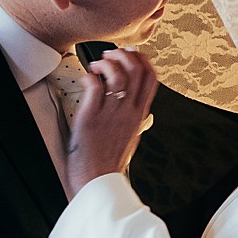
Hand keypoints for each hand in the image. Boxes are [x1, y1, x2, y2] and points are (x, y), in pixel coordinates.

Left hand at [65, 49, 160, 195]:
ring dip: (106, 62)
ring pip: (117, 74)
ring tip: (97, 66)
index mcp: (139, 115)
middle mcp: (128, 112)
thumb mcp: (130, 139)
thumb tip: (140, 112)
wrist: (97, 183)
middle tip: (111, 55)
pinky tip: (86, 79)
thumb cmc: (109, 164)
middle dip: (123, 55)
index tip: (131, 54)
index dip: (142, 60)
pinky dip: (90, 76)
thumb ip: (134, 121)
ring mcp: (110, 114)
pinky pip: (95, 86)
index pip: (151, 78)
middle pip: (136, 70)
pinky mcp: (91, 118)